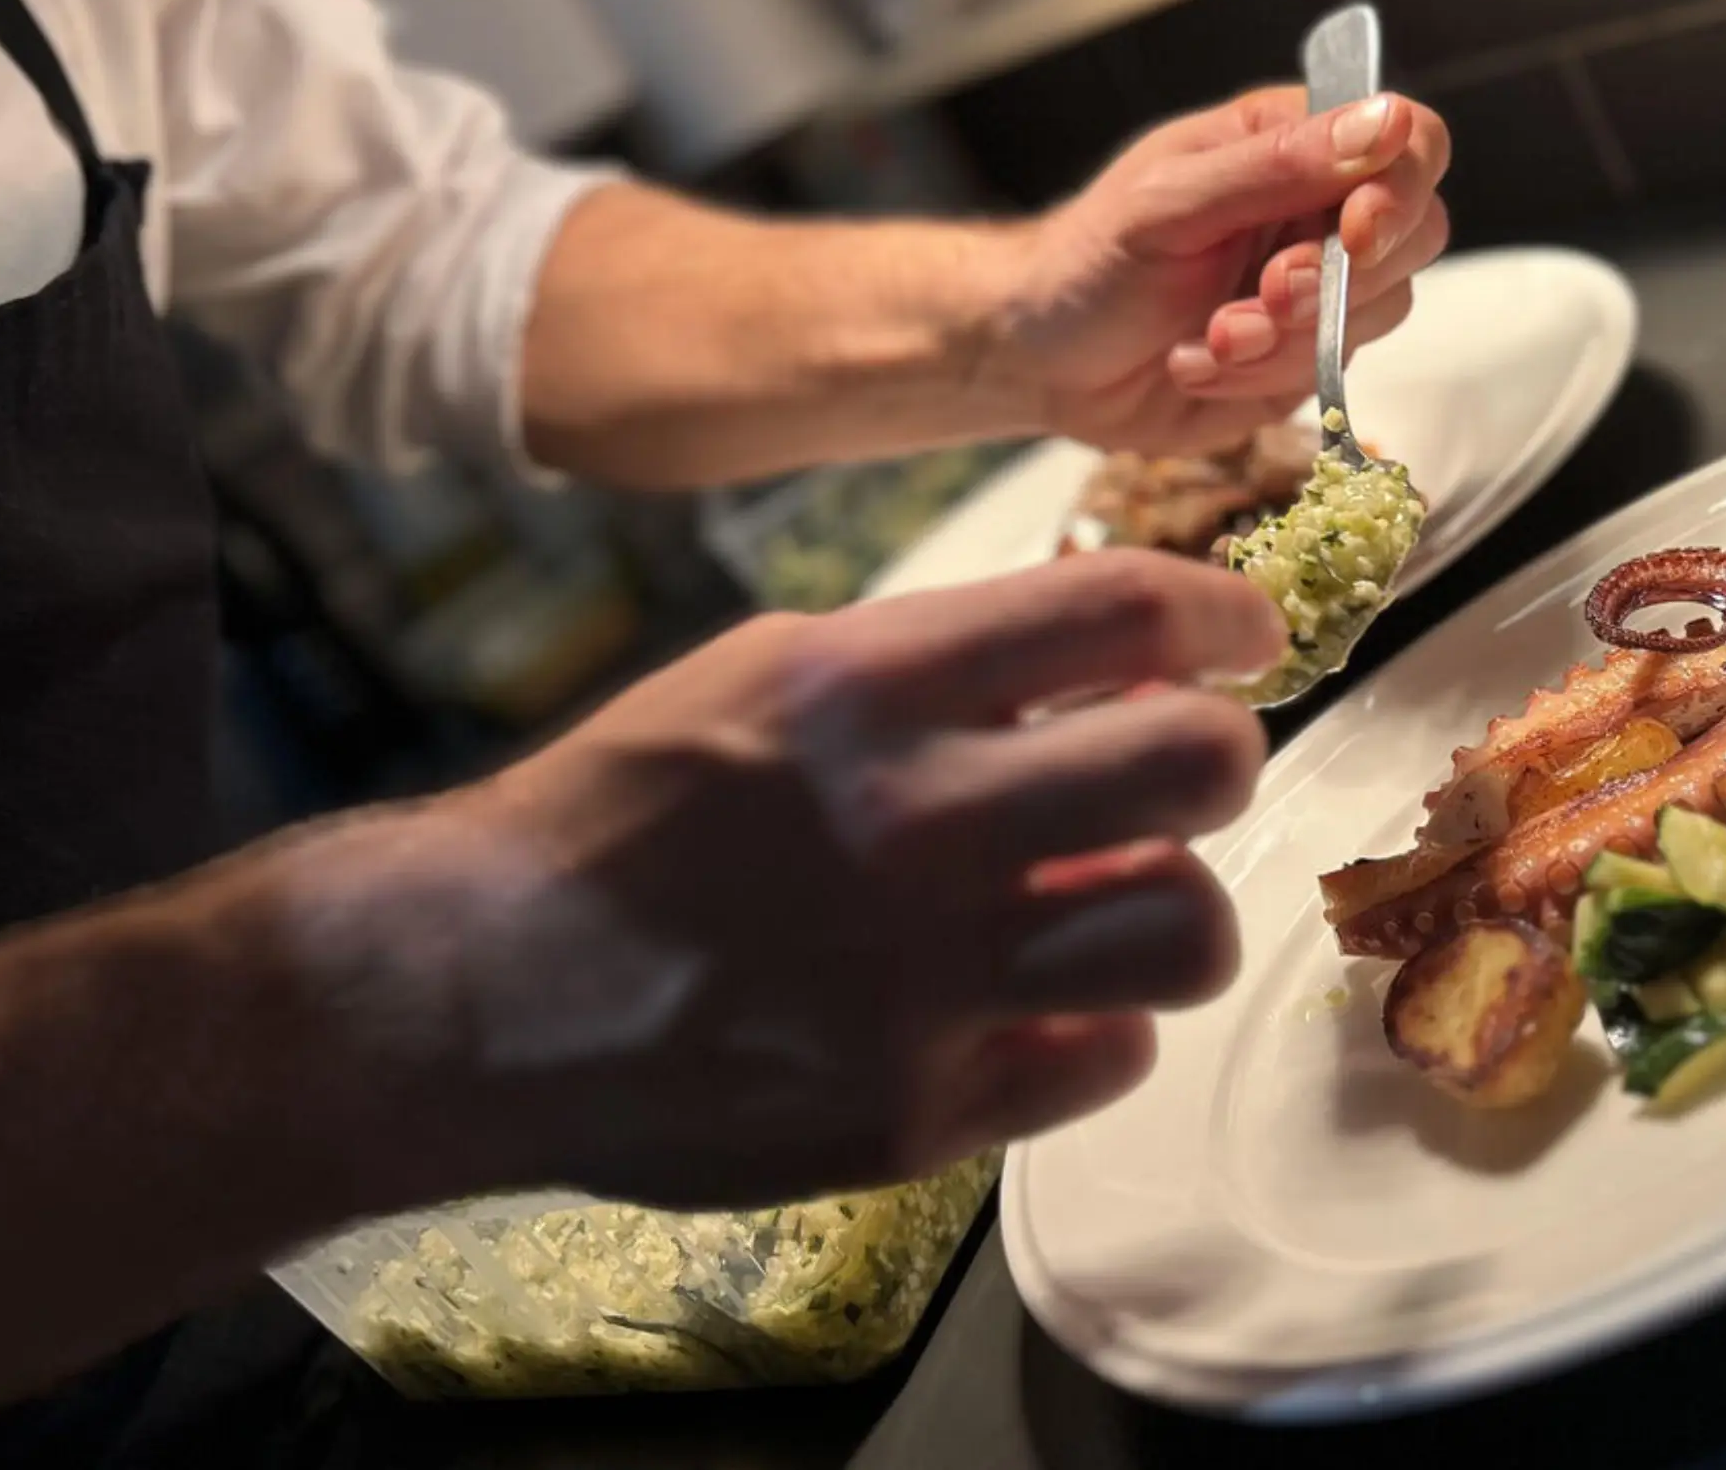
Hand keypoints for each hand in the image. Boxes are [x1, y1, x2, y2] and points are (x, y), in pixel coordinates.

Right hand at [298, 550, 1283, 1212]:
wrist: (480, 987)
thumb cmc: (625, 808)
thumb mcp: (765, 674)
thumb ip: (937, 669)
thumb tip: (1112, 671)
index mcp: (862, 689)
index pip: (1121, 612)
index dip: (1221, 614)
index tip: (1246, 635)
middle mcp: (908, 828)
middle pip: (1194, 766)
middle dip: (1220, 755)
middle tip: (1189, 769)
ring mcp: (917, 984)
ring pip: (1184, 930)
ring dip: (1170, 901)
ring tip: (1114, 896)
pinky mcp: (913, 1113)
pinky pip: (1104, 1058)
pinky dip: (1087, 1024)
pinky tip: (1027, 1002)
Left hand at [995, 87, 1450, 454]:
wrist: (1041, 360)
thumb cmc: (1088, 260)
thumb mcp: (1167, 202)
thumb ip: (1275, 165)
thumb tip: (1384, 120)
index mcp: (1292, 143)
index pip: (1408, 141)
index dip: (1401, 189)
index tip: (1353, 235)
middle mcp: (1318, 211)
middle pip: (1417, 232)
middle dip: (1341, 280)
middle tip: (1263, 296)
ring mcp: (1320, 291)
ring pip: (1379, 312)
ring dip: (1289, 336)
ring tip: (1206, 338)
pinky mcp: (1304, 359)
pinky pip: (1329, 372)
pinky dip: (1260, 375)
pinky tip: (1193, 365)